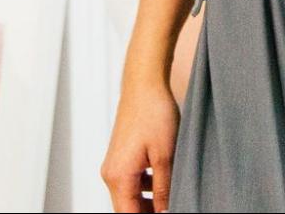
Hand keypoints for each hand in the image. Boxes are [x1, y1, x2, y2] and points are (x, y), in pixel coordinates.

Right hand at [102, 75, 180, 211]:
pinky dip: (146, 189)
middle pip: (127, 209)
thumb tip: (166, 212)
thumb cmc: (153, 112)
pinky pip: (131, 182)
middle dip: (148, 213)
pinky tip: (165, 183)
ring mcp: (114, 165)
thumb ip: (165, 189)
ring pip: (130, 196)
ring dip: (149, 203)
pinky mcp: (121, 157)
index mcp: (119, 176)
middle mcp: (111, 173)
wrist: (144, 84)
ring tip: (172, 199)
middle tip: (173, 208)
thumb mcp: (166, 156)